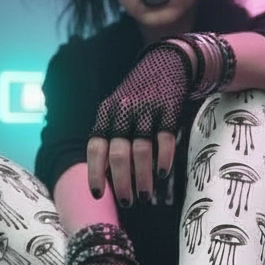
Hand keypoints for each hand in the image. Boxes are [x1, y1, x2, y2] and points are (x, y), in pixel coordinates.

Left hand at [87, 40, 191, 205]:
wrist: (167, 62)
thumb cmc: (139, 96)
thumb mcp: (118, 110)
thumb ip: (112, 136)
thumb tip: (108, 177)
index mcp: (106, 113)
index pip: (95, 146)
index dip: (96, 171)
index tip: (98, 193)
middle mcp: (123, 112)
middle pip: (118, 153)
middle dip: (121, 182)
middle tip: (127, 202)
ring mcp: (146, 110)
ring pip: (140, 150)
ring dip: (142, 177)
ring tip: (145, 196)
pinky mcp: (168, 110)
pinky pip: (164, 139)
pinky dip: (163, 159)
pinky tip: (162, 175)